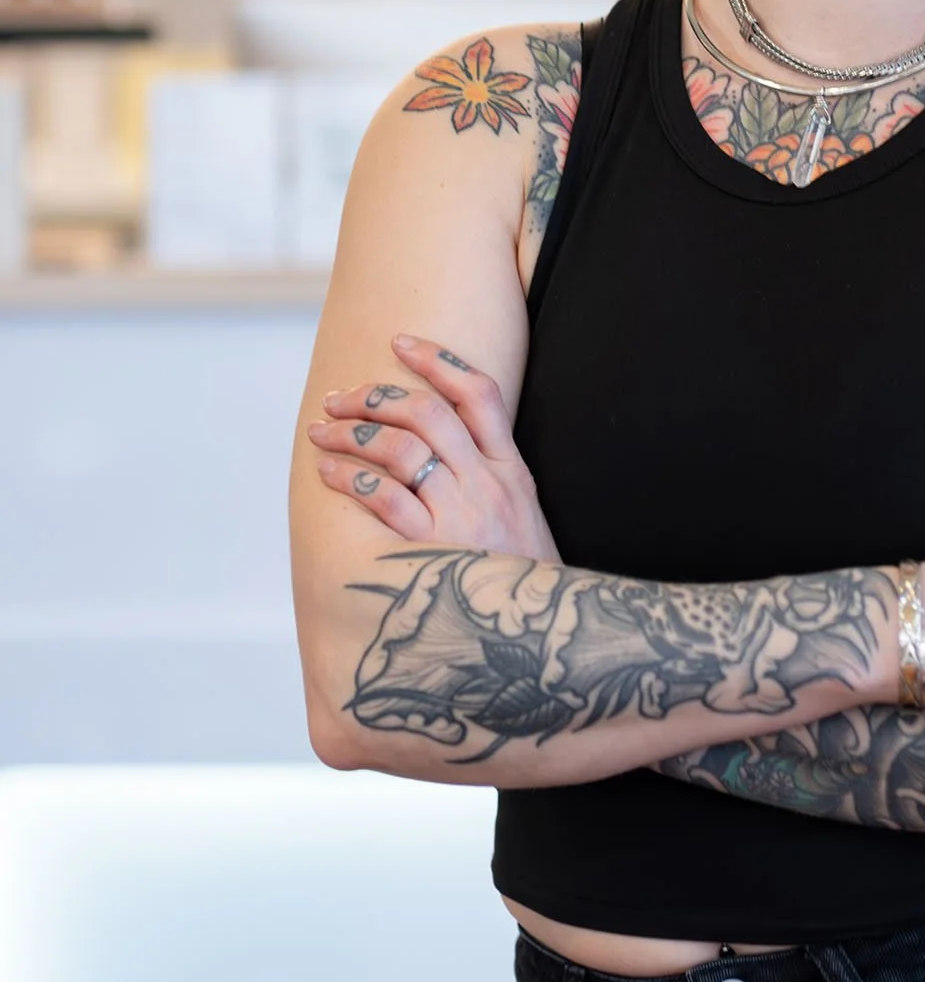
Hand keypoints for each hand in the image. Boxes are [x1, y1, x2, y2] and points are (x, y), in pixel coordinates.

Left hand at [307, 333, 560, 562]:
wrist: (544, 639)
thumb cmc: (522, 581)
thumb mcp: (524, 519)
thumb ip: (491, 481)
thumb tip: (441, 448)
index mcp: (513, 472)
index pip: (479, 394)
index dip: (437, 360)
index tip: (400, 342)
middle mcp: (488, 485)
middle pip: (428, 412)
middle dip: (375, 396)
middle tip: (339, 399)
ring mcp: (463, 516)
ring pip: (401, 448)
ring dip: (351, 433)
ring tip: (322, 433)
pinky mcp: (434, 549)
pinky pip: (385, 497)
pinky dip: (350, 476)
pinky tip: (330, 473)